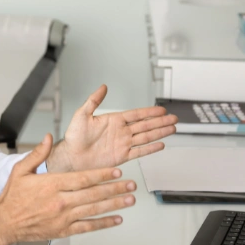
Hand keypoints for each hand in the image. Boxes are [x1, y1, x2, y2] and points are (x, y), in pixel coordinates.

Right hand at [0, 134, 136, 244]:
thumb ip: (38, 153)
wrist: (4, 222)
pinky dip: (103, 223)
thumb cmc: (13, 196)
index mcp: (52, 184)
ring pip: (94, 209)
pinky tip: (116, 219)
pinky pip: (87, 227)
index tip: (117, 172)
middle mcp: (60, 201)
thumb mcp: (21, 169)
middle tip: (132, 185)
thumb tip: (50, 137)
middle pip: (93, 193)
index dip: (103, 174)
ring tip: (130, 200)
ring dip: (114, 204)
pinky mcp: (63, 230)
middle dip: (115, 188)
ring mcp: (63, 217)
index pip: (83, 178)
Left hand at [48, 85, 177, 172]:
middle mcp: (121, 132)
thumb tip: (103, 87)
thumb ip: (94, 101)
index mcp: (114, 120)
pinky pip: (140, 151)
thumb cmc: (74, 137)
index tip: (162, 109)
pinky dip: (151, 148)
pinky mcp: (122, 156)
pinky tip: (161, 144)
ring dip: (160, 133)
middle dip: (161, 122)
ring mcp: (122, 144)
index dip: (150, 112)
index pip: (136, 114)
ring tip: (172, 129)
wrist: (71, 157)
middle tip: (174, 118)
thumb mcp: (82, 114)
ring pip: (146, 137)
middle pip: (145, 125)